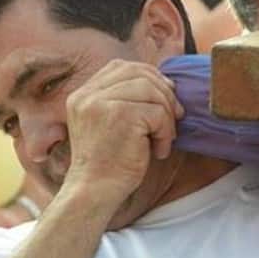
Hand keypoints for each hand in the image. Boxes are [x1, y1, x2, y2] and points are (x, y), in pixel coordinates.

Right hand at [63, 61, 183, 211]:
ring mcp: (100, 103)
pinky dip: (165, 133)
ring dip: (167, 116)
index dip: (150, 77)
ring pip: (152, 91)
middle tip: (175, 119)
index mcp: (83, 94)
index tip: (165, 99)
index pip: (121, 66)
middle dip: (165, 94)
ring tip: (163, 139)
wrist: (95, 190)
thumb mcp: (110, 124)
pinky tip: (158, 151)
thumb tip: (167, 84)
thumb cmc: (110, 163)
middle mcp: (87, 94)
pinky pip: (158, 113)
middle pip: (140, 73)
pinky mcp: (119, 115)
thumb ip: (126, 101)